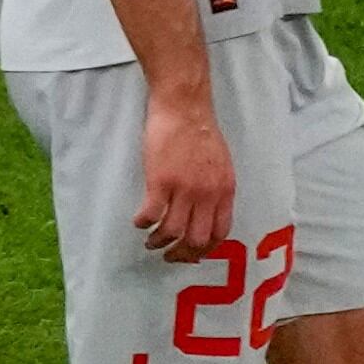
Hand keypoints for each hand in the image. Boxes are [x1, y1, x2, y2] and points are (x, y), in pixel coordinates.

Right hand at [137, 91, 239, 259]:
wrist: (184, 108)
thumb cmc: (200, 133)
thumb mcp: (221, 165)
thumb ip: (216, 190)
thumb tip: (207, 213)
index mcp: (225, 190)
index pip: (221, 232)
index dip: (206, 249)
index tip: (193, 254)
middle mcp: (208, 194)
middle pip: (197, 239)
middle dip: (181, 254)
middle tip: (169, 255)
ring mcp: (184, 189)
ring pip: (172, 232)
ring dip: (158, 242)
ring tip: (151, 241)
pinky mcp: (161, 181)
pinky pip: (151, 215)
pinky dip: (143, 224)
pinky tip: (139, 221)